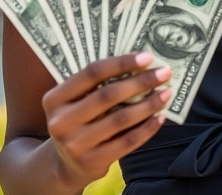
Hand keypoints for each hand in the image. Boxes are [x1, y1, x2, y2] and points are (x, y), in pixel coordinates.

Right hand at [42, 52, 171, 189]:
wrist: (66, 165)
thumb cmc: (78, 121)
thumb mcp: (75, 102)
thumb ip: (97, 85)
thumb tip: (141, 64)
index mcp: (55, 99)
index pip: (91, 73)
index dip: (121, 63)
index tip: (148, 57)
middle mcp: (61, 122)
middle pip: (108, 95)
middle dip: (141, 81)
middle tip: (165, 73)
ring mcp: (75, 145)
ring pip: (121, 119)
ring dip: (149, 104)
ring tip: (166, 93)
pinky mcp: (92, 163)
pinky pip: (127, 142)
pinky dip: (147, 128)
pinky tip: (160, 117)